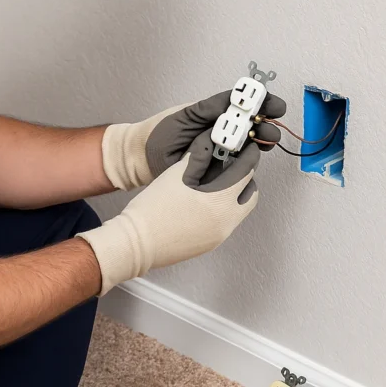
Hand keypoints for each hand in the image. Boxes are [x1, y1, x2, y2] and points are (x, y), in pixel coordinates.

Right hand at [79, 130, 260, 295]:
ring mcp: (219, 235)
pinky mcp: (210, 243)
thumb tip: (209, 143)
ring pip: (239, 210)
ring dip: (235, 195)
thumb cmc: (151, 211)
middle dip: (245, 178)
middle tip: (232, 166)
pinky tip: (204, 201)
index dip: (248, 156)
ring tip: (216, 183)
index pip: (245, 172)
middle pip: (250, 194)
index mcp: (219, 201)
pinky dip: (222, 208)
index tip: (247, 149)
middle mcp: (225, 221)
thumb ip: (198, 157)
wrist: (135, 243)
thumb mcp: (176, 174)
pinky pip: (226, 222)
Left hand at [101, 90, 286, 191]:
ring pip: (249, 148)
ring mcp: (222, 153)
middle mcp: (222, 133)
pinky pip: (237, 169)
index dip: (262, 105)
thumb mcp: (186, 114)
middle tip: (269, 130)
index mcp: (217, 115)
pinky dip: (246, 165)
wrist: (141, 158)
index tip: (274, 106)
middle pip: (253, 128)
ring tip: (264, 143)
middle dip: (265, 127)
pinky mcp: (217, 172)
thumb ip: (210, 108)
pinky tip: (249, 161)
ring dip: (260, 144)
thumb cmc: (160, 132)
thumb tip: (235, 100)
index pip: (245, 106)